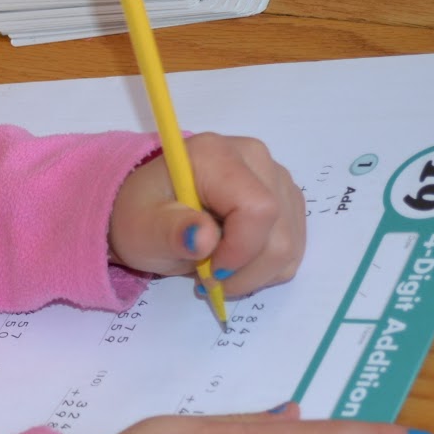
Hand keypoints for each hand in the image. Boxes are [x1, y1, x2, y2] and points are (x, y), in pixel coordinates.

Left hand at [108, 133, 303, 299]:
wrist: (148, 206)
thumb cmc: (141, 215)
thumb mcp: (141, 228)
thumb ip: (171, 233)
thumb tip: (205, 240)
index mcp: (215, 155)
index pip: (258, 209)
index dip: (239, 251)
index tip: (208, 272)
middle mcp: (255, 157)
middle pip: (279, 232)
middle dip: (244, 270)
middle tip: (206, 278)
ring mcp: (276, 177)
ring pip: (289, 244)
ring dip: (254, 273)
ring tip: (214, 268)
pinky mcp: (286, 198)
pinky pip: (292, 246)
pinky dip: (264, 268)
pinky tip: (232, 261)